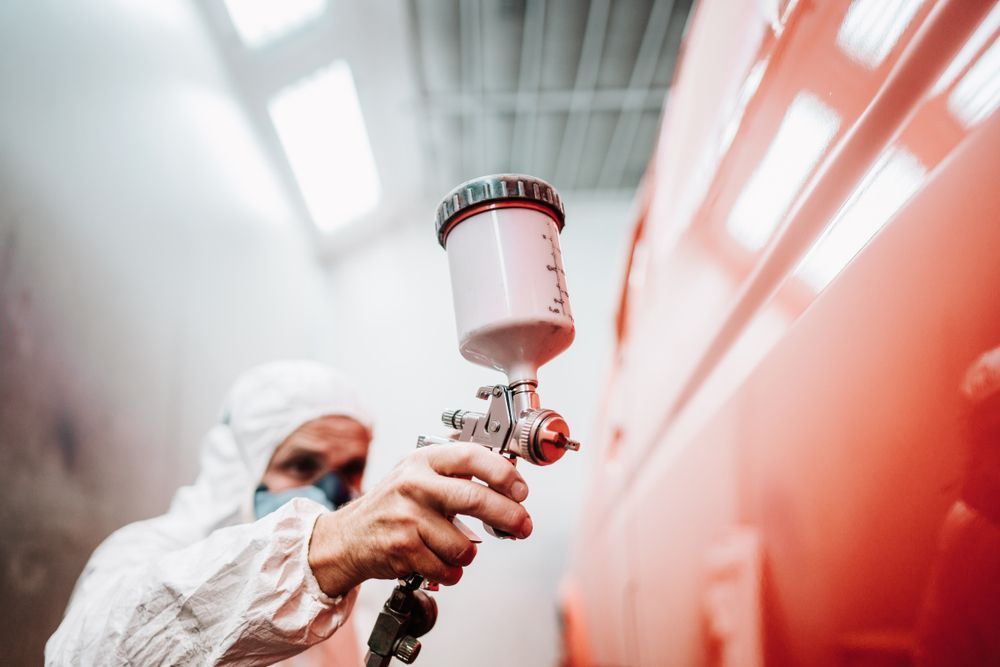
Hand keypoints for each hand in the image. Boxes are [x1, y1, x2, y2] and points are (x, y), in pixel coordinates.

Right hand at [307, 442, 531, 596]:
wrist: (346, 537)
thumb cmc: (392, 505)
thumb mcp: (419, 474)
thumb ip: (457, 472)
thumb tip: (509, 474)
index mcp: (423, 460)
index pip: (472, 457)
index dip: (503, 473)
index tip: (521, 490)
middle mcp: (414, 484)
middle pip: (475, 499)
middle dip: (509, 516)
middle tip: (522, 526)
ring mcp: (406, 517)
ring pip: (464, 544)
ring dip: (468, 553)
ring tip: (454, 548)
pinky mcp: (402, 549)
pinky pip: (447, 568)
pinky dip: (451, 572)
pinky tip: (439, 563)